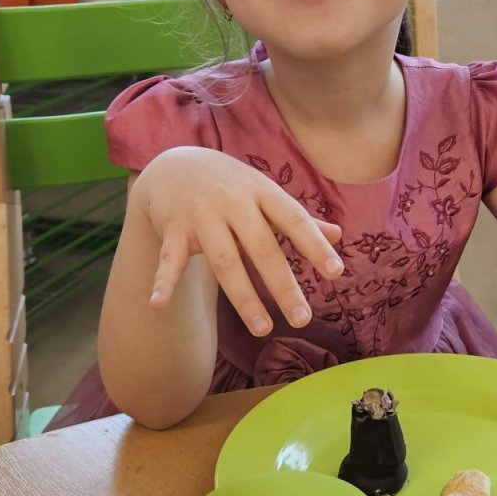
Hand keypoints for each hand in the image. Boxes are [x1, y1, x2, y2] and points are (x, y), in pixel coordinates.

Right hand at [131, 148, 342, 335]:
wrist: (173, 165)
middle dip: (282, 285)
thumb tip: (338, 234)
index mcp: (262, 192)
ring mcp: (201, 215)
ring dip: (243, 298)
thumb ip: (297, 217)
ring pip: (225, 261)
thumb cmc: (231, 185)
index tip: (336, 273)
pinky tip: (157, 304)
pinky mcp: (173, 228)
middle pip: (262, 248)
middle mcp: (233, 201)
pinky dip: (163, 281)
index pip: (294, 219)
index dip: (315, 245)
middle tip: (302, 320)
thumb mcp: (264, 193)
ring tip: (263, 330)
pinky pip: (169, 259)